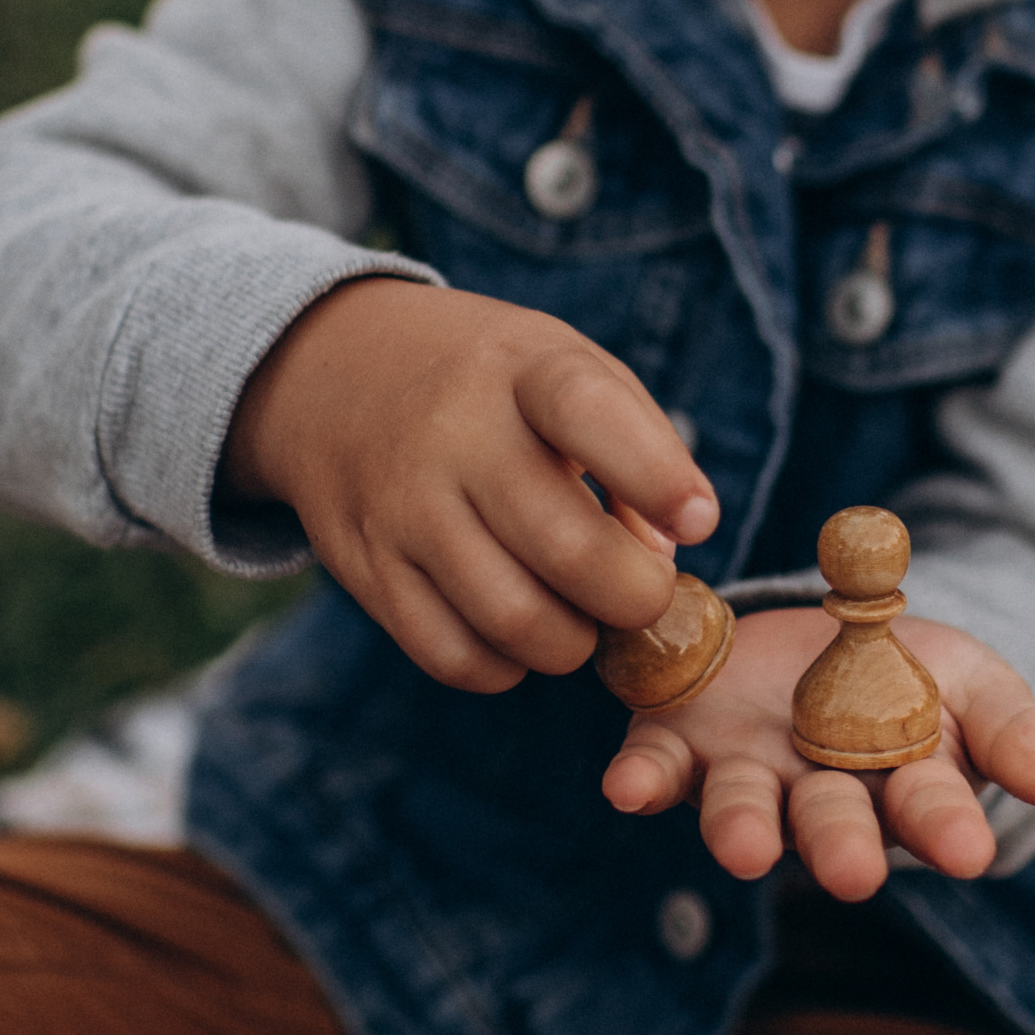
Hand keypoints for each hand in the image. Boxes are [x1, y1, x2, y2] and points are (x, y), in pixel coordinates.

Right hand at [222, 279, 718, 691]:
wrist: (335, 372)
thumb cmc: (492, 384)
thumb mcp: (566, 368)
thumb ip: (639, 449)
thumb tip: (664, 559)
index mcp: (519, 368)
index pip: (589, 412)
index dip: (658, 476)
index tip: (699, 520)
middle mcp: (451, 435)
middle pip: (568, 552)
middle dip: (636, 598)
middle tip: (643, 594)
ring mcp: (400, 506)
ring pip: (514, 622)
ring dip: (574, 642)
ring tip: (580, 614)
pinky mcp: (364, 568)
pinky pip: (452, 657)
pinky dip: (506, 666)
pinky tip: (518, 630)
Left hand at [600, 609, 1034, 898]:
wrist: (816, 635)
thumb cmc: (911, 679)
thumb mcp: (975, 688)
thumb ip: (1014, 734)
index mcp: (902, 790)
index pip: (930, 812)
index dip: (946, 828)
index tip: (968, 849)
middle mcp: (820, 799)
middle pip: (831, 826)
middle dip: (842, 848)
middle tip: (854, 873)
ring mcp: (749, 775)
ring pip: (745, 809)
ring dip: (743, 831)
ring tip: (745, 849)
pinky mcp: (681, 741)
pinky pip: (656, 767)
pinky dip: (643, 780)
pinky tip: (626, 788)